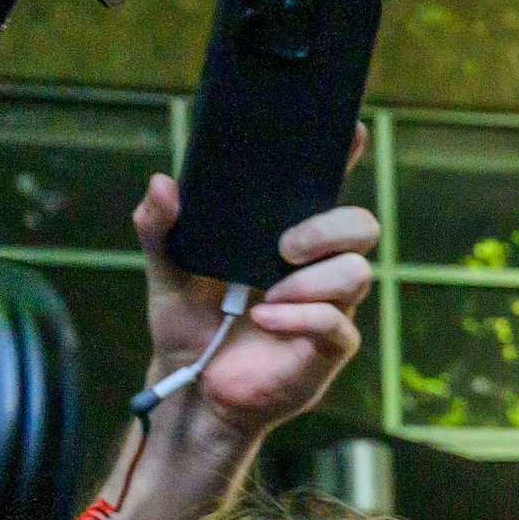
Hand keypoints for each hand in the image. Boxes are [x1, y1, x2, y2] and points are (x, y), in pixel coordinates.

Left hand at [130, 170, 378, 446]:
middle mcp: (314, 267)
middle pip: (360, 227)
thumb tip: (162, 183)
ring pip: (357, 274)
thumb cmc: (188, 325)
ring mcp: (327, 306)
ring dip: (313, 281)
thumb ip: (158, 226)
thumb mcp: (163, 270)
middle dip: (330, 228)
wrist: (192, 386)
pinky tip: (266, 320)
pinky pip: (335, 325)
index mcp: (284, 238)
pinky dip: (301, 318)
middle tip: (285, 246)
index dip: (340, 159)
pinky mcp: (328, 348)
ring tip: (267, 296)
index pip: (322, 191)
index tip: (349, 132)